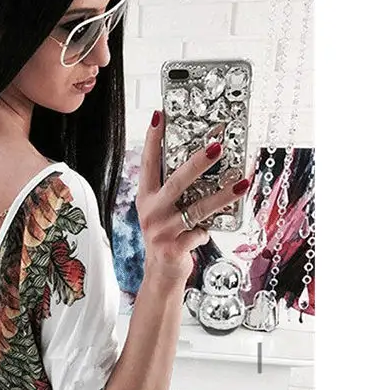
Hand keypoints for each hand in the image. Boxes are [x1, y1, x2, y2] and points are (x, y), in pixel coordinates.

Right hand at [136, 110, 249, 282]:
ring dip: (223, 195)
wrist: (160, 274)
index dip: (153, 139)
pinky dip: (207, 232)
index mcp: (146, 199)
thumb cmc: (167, 238)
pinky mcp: (173, 248)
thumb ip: (175, 193)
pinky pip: (199, 233)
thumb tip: (207, 165)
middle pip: (176, 182)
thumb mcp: (163, 213)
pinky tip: (207, 233)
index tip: (160, 115)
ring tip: (242, 183)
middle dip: (198, 163)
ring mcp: (161, 231)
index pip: (149, 163)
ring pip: (197, 208)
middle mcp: (150, 212)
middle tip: (217, 147)